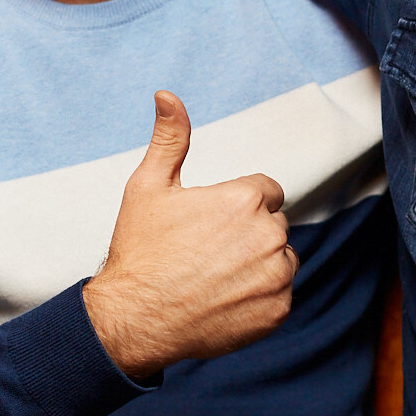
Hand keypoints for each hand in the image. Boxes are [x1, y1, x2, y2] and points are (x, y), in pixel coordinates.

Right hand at [83, 92, 296, 379]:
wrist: (135, 319)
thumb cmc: (140, 251)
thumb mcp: (148, 187)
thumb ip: (170, 139)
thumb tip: (167, 95)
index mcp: (245, 199)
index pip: (267, 191)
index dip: (237, 205)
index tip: (212, 224)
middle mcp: (269, 235)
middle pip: (272, 225)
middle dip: (247, 233)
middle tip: (206, 252)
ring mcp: (276, 275)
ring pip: (280, 259)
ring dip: (257, 264)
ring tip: (215, 276)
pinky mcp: (278, 310)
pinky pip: (280, 294)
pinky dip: (259, 297)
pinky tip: (224, 299)